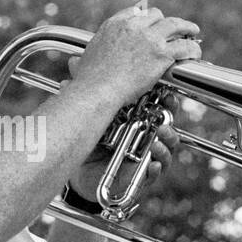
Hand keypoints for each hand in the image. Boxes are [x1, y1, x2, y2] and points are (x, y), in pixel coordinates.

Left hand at [67, 63, 180, 201]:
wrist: (80, 169)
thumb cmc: (89, 140)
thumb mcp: (89, 116)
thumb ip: (85, 95)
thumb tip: (71, 67)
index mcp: (138, 119)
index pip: (158, 106)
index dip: (166, 100)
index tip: (167, 93)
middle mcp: (145, 135)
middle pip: (168, 124)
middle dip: (170, 118)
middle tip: (167, 114)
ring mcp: (146, 155)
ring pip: (167, 148)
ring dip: (167, 142)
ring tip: (160, 137)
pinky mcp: (142, 174)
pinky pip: (156, 172)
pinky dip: (157, 167)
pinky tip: (154, 164)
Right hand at [68, 5, 200, 106]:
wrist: (97, 90)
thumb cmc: (88, 82)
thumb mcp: (82, 63)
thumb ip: (81, 60)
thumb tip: (74, 63)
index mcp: (114, 25)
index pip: (135, 13)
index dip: (146, 19)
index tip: (151, 24)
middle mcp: (132, 26)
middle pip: (157, 15)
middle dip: (166, 23)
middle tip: (173, 30)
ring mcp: (149, 38)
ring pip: (175, 25)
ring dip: (186, 28)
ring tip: (193, 32)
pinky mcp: (161, 54)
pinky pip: (184, 46)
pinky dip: (192, 48)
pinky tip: (196, 53)